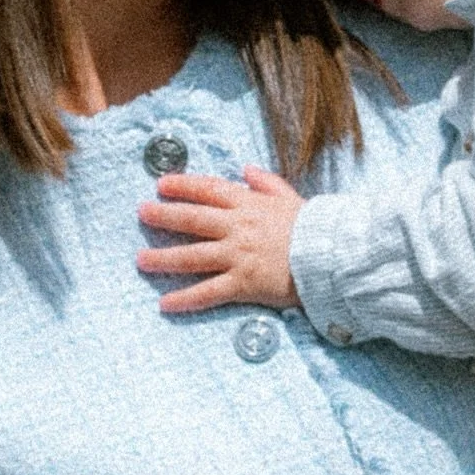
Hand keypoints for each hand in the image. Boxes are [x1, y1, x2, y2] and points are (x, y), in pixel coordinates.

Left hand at [136, 165, 302, 312]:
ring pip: (192, 256)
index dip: (183, 185)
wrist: (333, 257)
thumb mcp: (291, 198)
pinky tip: (165, 304)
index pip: (208, 190)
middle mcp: (237, 228)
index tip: (161, 184)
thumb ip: (267, 183)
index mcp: (248, 204)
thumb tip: (246, 170)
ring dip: (163, 259)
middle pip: (192, 219)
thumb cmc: (315, 228)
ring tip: (140, 261)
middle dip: (164, 215)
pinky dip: (185, 299)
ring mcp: (238, 256)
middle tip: (141, 213)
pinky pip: (208, 292)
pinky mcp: (243, 284)